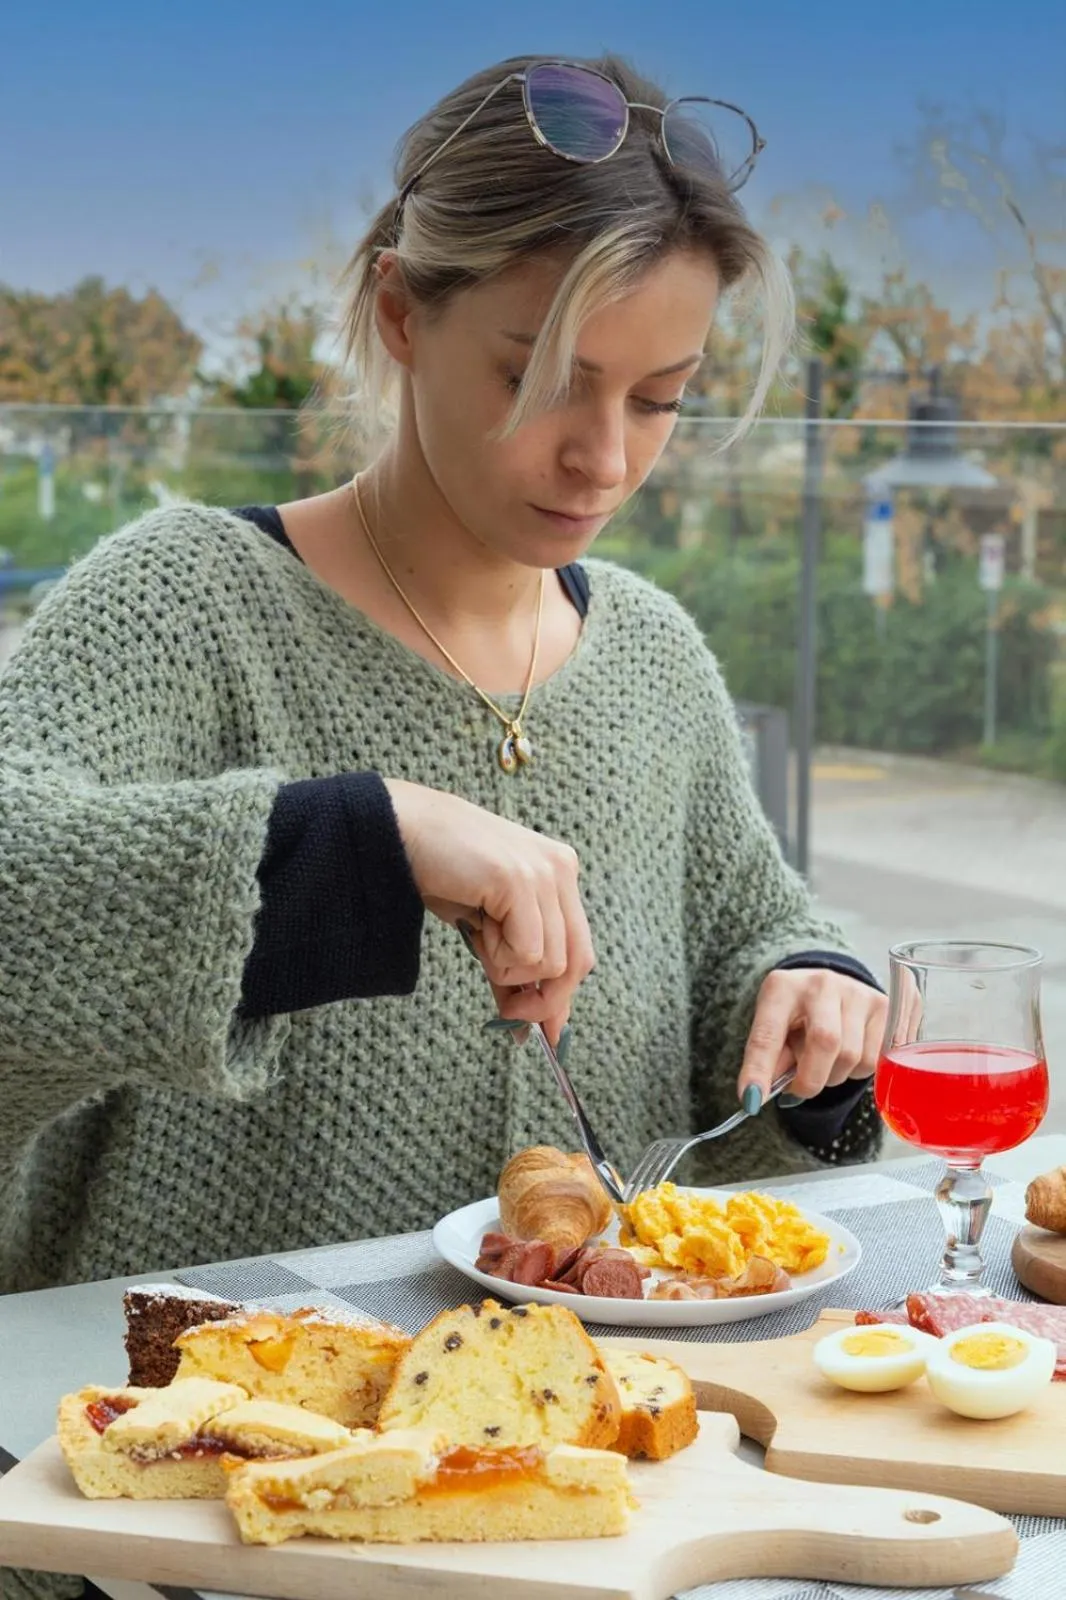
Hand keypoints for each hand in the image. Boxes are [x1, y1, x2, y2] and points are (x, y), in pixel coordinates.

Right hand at [384, 779, 594, 1040]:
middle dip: (544, 1000)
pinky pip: (527, 952)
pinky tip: (477, 925)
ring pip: (549, 963)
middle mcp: (561, 870)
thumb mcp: (487, 930)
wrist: (402, 833)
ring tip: (480, 933)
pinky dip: (497, 955)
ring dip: (507, 967)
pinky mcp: (520, 881)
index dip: (562, 997)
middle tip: (511, 1016)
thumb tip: (528, 1028)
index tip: (547, 1034)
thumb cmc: (440, 876)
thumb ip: (514, 969)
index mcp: (559, 874)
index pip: (580, 951)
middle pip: (576, 963)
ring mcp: (544, 873)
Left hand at [737, 968, 888, 1106]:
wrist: (831, 988)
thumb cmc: (796, 1015)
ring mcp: (858, 992)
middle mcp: (822, 983)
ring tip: (826, 1062)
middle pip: (825, 1042)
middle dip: (811, 1079)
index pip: (768, 1034)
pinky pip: (876, 1059)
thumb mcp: (775, 1030)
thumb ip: (771, 1061)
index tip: (750, 1099)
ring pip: (853, 1056)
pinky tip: (849, 1055)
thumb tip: (760, 1096)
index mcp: (782, 988)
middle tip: (801, 1088)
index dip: (758, 1069)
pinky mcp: (886, 1006)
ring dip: (836, 1076)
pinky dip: (859, 1070)